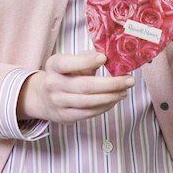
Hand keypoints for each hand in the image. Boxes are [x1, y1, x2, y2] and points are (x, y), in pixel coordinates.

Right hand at [19, 51, 134, 124]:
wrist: (43, 96)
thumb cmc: (63, 74)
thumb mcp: (69, 61)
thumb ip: (85, 58)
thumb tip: (107, 56)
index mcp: (54, 66)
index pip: (68, 64)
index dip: (86, 62)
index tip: (104, 58)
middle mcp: (53, 84)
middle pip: (85, 86)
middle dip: (110, 84)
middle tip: (129, 80)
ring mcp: (58, 102)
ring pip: (89, 101)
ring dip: (111, 97)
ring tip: (125, 91)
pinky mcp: (65, 116)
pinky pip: (88, 113)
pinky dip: (104, 107)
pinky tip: (114, 100)